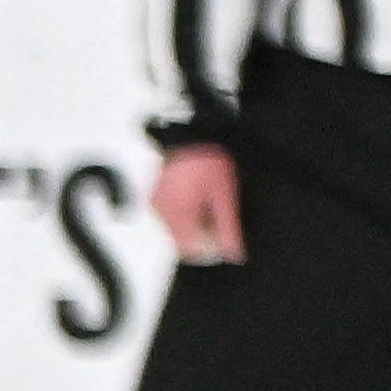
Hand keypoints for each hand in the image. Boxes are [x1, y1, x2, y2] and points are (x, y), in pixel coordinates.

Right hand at [152, 144, 242, 263]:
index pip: (191, 250)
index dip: (211, 249)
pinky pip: (172, 218)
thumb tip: (235, 254)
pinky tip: (200, 200)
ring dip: (197, 227)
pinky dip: (188, 216)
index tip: (227, 237)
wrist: (190, 135)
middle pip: (183, 242)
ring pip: (178, 231)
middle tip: (223, 220)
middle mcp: (161, 213)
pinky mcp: (156, 198)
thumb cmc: (208, 161)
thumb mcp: (225, 194)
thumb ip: (228, 226)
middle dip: (205, 237)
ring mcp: (156, 205)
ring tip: (212, 205)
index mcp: (177, 214)